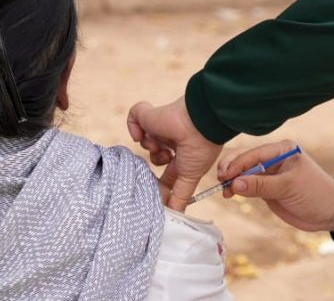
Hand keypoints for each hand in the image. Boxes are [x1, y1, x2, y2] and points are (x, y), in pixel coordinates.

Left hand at [128, 97, 221, 211]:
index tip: (153, 195)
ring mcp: (158, 127)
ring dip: (151, 147)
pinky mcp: (147, 115)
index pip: (167, 172)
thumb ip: (180, 198)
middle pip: (154, 157)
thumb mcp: (191, 178)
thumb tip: (175, 217)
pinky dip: (135, 127)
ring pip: (144, 142)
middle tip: (150, 172)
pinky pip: (133, 119)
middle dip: (152, 166)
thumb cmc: (200, 149)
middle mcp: (170, 141)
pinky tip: (144, 133)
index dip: (159, 183)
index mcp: (182, 155)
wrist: (198, 122)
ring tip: (160, 146)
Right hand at [218, 140, 333, 232]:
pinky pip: (247, 185)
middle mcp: (274, 158)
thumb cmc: (314, 193)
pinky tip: (230, 193)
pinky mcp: (266, 188)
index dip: (238, 164)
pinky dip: (237, 188)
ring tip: (225, 191)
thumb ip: (261, 185)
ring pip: (243, 173)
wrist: (329, 212)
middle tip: (222, 182)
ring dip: (232, 180)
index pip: (254, 153)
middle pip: (245, 160)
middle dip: (232, 170)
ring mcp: (269, 173)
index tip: (226, 175)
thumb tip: (235, 183)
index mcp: (282, 150)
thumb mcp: (288, 187)